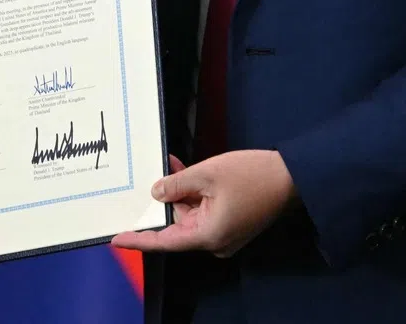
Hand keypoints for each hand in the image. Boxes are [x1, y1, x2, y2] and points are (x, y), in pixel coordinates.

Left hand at [112, 150, 296, 258]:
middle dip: (167, 198)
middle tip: (158, 172)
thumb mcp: (206, 174)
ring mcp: (225, 234)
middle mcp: (215, 241)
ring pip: (190, 213)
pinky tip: (186, 171)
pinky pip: (204, 210)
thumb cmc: (250, 175)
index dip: (139, 240)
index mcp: (208, 235)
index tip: (116, 239)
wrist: (290, 177)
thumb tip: (156, 194)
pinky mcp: (231, 223)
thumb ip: (177, 185)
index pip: (164, 241)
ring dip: (181, 191)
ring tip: (175, 164)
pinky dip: (194, 193)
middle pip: (178, 223)